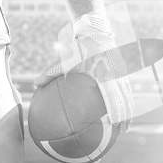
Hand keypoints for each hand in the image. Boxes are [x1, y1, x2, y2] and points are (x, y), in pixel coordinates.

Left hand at [34, 15, 133, 132]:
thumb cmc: (79, 47)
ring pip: (128, 94)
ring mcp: (121, 73)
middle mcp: (116, 75)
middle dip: (126, 116)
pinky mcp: (121, 71)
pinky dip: (124, 99)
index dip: (118, 112)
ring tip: (125, 124)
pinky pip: (125, 89)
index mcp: (105, 75)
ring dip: (128, 109)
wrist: (95, 31)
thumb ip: (51, 72)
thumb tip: (35, 83)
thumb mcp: (65, 59)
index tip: (117, 125)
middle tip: (123, 131)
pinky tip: (119, 108)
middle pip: (126, 98)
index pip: (115, 96)